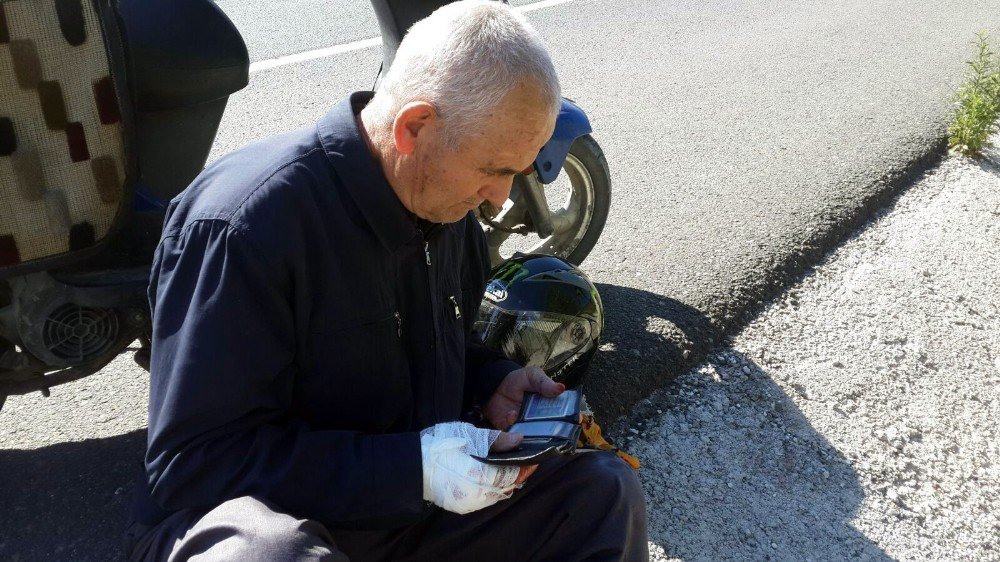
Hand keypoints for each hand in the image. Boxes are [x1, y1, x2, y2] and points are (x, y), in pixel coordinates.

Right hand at [420, 422, 529, 513]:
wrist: (412, 465)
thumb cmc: (440, 446)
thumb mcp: (470, 436)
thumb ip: (497, 440)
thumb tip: (520, 440)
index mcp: (483, 477)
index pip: (514, 475)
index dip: (526, 466)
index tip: (534, 458)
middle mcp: (479, 495)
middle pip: (507, 486)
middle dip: (517, 474)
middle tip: (522, 461)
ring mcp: (470, 503)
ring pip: (496, 494)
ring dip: (504, 482)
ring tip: (507, 467)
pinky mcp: (461, 506)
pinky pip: (484, 498)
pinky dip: (490, 488)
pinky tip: (488, 476)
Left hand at [484, 366, 563, 484]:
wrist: (493, 388)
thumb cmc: (517, 381)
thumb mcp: (532, 376)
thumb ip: (544, 383)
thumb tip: (561, 388)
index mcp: (550, 408)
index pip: (565, 417)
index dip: (573, 420)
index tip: (577, 420)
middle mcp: (542, 422)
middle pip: (553, 433)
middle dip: (554, 435)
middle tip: (548, 428)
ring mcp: (528, 430)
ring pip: (535, 440)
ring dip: (532, 436)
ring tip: (526, 423)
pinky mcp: (513, 435)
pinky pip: (515, 441)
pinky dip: (513, 434)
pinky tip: (511, 416)